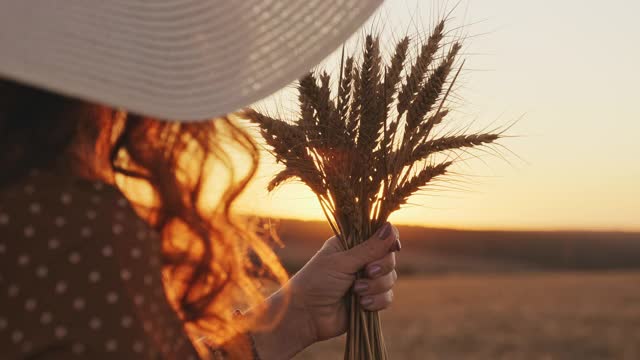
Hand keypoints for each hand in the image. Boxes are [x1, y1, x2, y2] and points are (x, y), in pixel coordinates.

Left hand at [289, 222, 399, 340]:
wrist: (306, 315)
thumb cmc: (317, 281)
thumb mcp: (343, 262)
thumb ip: (369, 248)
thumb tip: (390, 227)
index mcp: (352, 244)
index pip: (380, 236)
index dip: (388, 241)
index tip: (391, 248)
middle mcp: (361, 260)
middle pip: (389, 257)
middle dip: (382, 267)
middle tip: (368, 272)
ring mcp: (366, 280)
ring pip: (390, 278)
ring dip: (376, 286)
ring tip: (356, 291)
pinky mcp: (370, 299)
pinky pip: (387, 297)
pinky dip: (377, 301)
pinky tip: (362, 304)